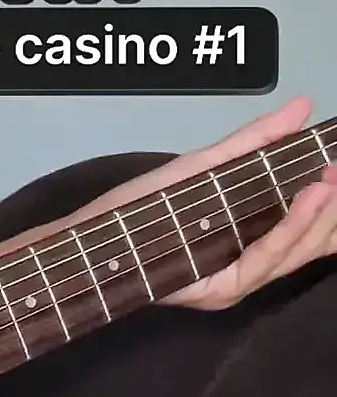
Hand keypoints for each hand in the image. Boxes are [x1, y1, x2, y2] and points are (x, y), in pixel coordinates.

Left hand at [93, 96, 336, 309]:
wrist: (85, 235)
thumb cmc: (138, 208)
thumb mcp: (203, 166)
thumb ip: (254, 142)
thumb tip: (302, 106)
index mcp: (252, 247)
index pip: (313, 233)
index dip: (336, 205)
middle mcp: (248, 270)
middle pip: (312, 245)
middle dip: (335, 209)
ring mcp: (233, 284)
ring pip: (295, 254)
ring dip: (320, 215)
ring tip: (333, 179)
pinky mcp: (214, 290)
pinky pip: (263, 262)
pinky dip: (289, 230)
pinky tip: (307, 199)